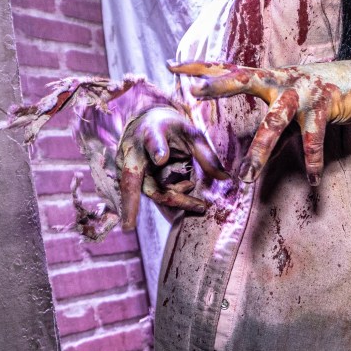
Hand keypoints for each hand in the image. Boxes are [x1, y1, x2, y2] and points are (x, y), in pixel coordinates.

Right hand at [117, 106, 226, 228]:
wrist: (148, 123)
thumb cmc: (172, 129)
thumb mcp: (192, 134)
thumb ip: (206, 155)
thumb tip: (224, 178)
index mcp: (150, 132)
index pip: (152, 140)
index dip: (156, 148)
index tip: (162, 158)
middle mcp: (133, 152)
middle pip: (133, 179)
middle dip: (131, 203)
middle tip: (129, 226)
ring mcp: (127, 168)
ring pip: (148, 192)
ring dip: (173, 200)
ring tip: (199, 204)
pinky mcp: (129, 180)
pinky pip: (151, 193)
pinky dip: (170, 198)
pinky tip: (187, 194)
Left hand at [170, 59, 350, 184]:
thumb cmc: (316, 90)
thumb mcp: (285, 94)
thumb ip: (265, 110)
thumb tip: (244, 132)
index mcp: (268, 77)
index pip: (229, 68)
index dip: (200, 67)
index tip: (172, 65)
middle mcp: (280, 80)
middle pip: (244, 78)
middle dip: (220, 85)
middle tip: (196, 91)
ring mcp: (302, 92)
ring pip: (275, 122)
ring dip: (260, 152)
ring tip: (247, 178)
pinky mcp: (325, 105)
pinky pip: (313, 137)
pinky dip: (312, 160)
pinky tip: (311, 180)